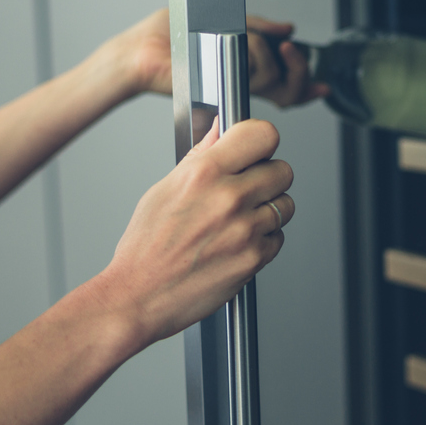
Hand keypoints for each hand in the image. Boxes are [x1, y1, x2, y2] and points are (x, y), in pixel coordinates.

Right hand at [101, 118, 293, 343]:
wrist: (139, 295)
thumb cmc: (145, 247)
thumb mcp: (164, 189)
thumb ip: (200, 156)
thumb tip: (218, 128)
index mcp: (203, 174)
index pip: (262, 135)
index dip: (261, 142)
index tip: (256, 150)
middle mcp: (228, 198)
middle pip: (282, 171)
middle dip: (268, 177)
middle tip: (250, 188)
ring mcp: (245, 230)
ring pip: (285, 205)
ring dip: (269, 210)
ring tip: (240, 220)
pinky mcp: (254, 258)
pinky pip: (278, 238)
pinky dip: (264, 240)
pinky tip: (238, 243)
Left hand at [107, 9, 328, 105]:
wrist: (139, 50)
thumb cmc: (167, 34)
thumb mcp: (220, 15)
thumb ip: (257, 24)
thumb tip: (287, 28)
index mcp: (242, 68)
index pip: (282, 85)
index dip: (306, 86)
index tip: (321, 86)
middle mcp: (241, 82)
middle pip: (289, 88)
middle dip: (298, 67)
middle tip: (290, 49)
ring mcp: (233, 89)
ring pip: (275, 79)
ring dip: (269, 54)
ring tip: (250, 41)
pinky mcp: (222, 92)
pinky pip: (255, 79)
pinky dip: (258, 58)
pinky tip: (252, 50)